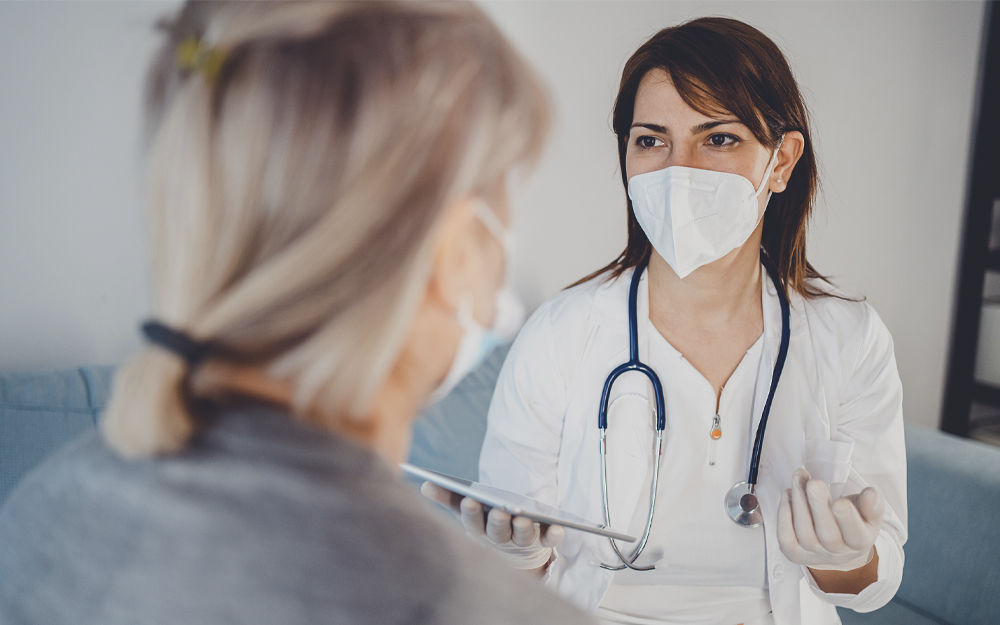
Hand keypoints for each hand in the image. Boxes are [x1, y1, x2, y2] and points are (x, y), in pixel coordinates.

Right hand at [420, 482, 563, 569]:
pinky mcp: (544, 542)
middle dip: (498, 522)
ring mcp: (523, 541)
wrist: (515, 551)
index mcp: (480, 530)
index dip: (471, 513)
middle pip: (498, 532)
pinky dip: (554, 535)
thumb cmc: (487, 522)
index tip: (470, 501)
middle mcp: (501, 538)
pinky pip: (550, 540)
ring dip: (523, 528)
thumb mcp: (468, 509)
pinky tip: (557, 527)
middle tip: (499, 511)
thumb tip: (424, 483)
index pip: (473, 523)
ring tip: (523, 517)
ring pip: (522, 537)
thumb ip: (448, 496)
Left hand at [777, 468, 882, 571]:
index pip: (856, 535)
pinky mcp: (794, 552)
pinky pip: (785, 537)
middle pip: (827, 534)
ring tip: (799, 478)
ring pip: (804, 532)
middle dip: (818, 505)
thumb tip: (870, 494)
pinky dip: (783, 515)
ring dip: (799, 501)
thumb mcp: (869, 514)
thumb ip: (871, 504)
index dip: (848, 520)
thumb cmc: (854, 523)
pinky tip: (789, 495)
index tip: (841, 502)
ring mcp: (813, 554)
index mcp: (860, 541)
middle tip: (814, 483)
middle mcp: (836, 552)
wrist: (839, 549)